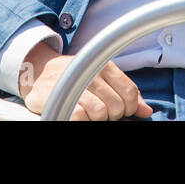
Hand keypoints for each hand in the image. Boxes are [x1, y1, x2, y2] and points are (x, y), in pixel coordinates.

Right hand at [18, 44, 152, 120]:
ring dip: (95, 118)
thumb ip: (125, 92)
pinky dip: (80, 119)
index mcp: (104, 65)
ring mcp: (75, 84)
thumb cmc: (74, 76)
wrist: (37, 71)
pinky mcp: (59, 98)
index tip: (120, 109)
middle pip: (116, 106)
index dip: (128, 107)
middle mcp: (91, 72)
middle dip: (111, 114)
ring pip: (100, 113)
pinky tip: (76, 112)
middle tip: (99, 109)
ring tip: (87, 111)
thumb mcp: (101, 76)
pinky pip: (80, 117)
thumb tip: (147, 111)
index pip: (129, 91)